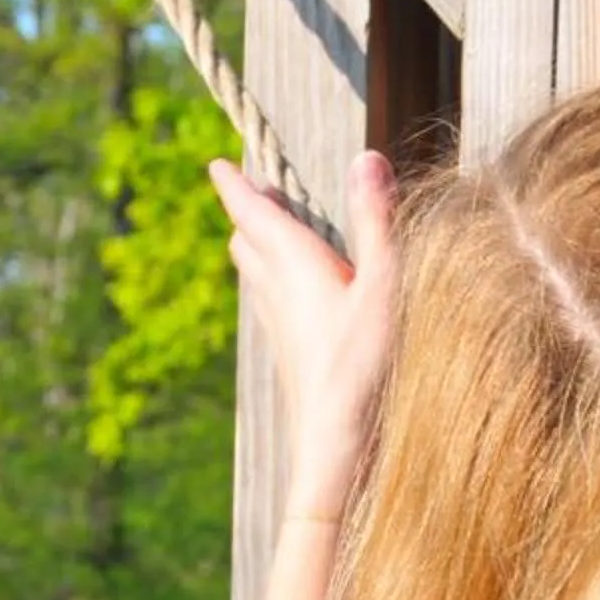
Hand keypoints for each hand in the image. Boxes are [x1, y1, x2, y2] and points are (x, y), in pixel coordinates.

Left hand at [210, 150, 402, 525]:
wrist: (336, 442)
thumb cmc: (363, 364)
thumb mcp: (384, 285)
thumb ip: (376, 222)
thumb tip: (365, 157)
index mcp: (294, 264)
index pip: (254, 214)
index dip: (235, 186)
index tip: (216, 164)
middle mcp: (276, 291)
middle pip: (248, 240)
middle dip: (249, 210)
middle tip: (255, 187)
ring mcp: (278, 325)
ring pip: (255, 272)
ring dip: (259, 243)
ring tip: (273, 228)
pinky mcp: (287, 351)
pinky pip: (269, 301)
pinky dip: (274, 277)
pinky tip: (292, 292)